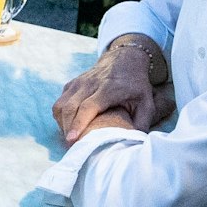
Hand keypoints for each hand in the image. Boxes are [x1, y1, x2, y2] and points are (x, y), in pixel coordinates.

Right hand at [51, 44, 174, 147]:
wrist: (124, 59)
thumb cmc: (136, 86)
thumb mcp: (147, 103)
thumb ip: (142, 123)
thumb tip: (133, 143)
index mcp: (108, 88)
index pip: (87, 107)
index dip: (79, 124)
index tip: (72, 140)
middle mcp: (89, 84)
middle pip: (70, 107)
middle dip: (67, 129)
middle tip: (72, 147)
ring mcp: (78, 83)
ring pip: (61, 105)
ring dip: (62, 124)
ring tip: (71, 138)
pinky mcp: (71, 84)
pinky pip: (60, 103)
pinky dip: (61, 117)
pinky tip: (70, 127)